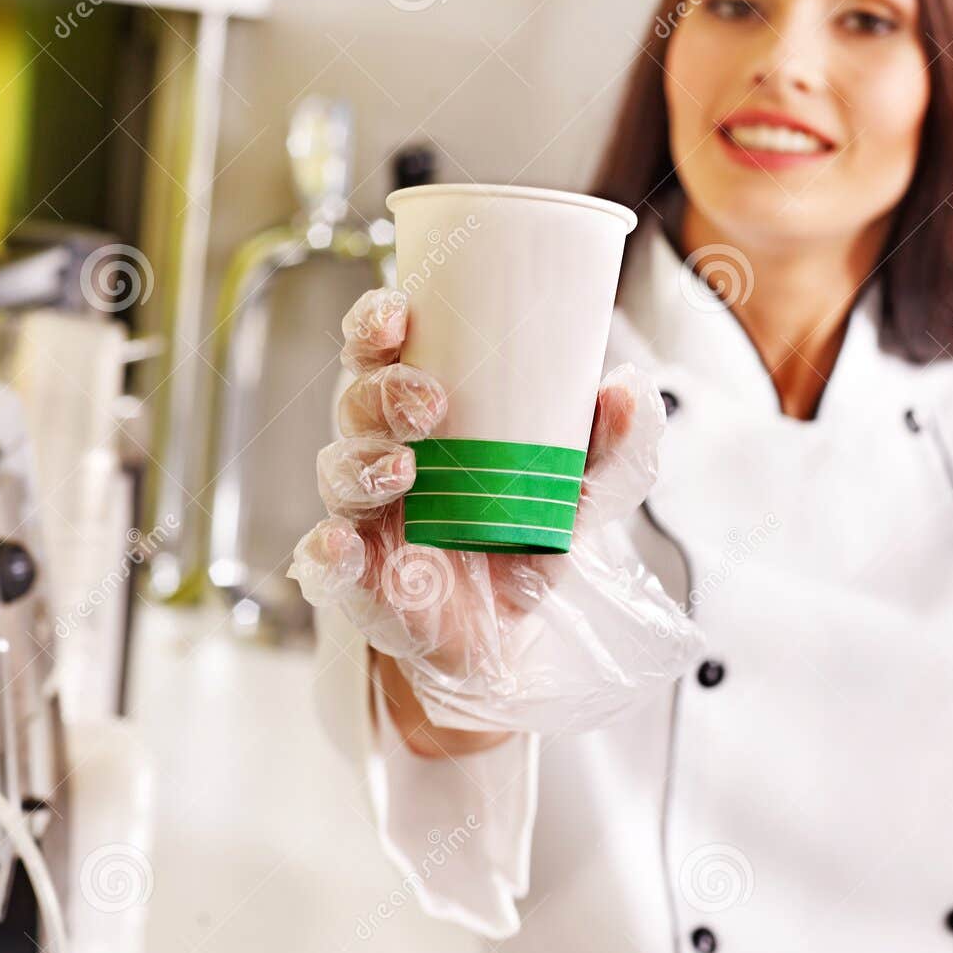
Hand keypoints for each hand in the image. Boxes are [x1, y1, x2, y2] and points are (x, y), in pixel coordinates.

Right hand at [291, 285, 704, 745]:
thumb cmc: (519, 542)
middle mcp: (378, 455)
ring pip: (338, 471)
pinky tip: (342, 544)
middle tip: (430, 402)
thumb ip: (602, 445)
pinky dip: (325, 551)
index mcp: (415, 416)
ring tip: (404, 469)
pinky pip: (322, 560)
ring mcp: (361, 516)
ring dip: (364, 463)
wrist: (504, 638)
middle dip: (383, 391)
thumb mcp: (572, 492)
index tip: (399, 314)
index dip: (374, 322)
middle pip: (354, 402)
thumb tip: (629, 388)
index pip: (378, 352)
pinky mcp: (355, 580)